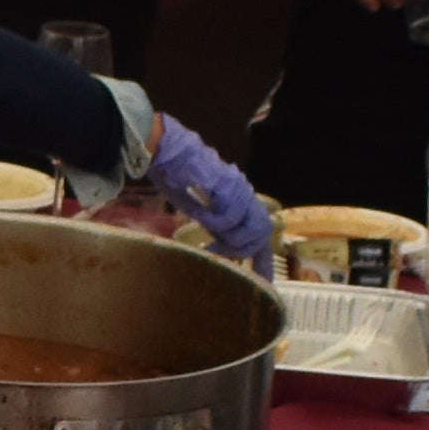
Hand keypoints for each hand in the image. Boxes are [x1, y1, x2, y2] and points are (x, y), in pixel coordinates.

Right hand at [141, 120, 276, 263]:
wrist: (166, 148)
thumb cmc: (176, 174)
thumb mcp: (197, 206)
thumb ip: (212, 223)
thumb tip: (219, 247)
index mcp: (238, 198)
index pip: (260, 232)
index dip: (262, 259)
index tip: (261, 281)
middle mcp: (244, 193)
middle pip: (262, 233)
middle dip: (244, 250)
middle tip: (219, 252)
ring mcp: (238, 188)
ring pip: (252, 229)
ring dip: (231, 240)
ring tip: (210, 239)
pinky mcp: (227, 185)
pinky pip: (230, 217)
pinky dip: (215, 224)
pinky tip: (201, 218)